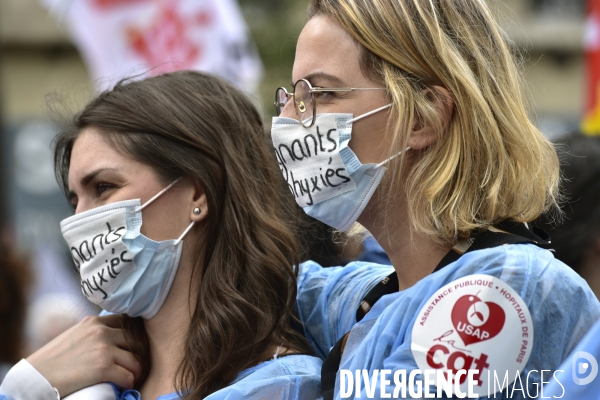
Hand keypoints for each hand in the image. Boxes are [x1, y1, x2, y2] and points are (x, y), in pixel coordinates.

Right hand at [26, 314, 141, 396]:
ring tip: (131, 377)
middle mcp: (100, 331)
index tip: (134, 348)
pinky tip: (123, 385)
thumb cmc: (53, 360)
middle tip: (136, 366)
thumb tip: (114, 337)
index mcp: (93, 322)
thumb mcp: (75, 336)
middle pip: (136, 341)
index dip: (134, 336)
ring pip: (136, 359)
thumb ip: (94, 333)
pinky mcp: (103, 367)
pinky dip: (128, 383)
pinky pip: (128, 376)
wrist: (35, 378)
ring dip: (136, 371)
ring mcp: (103, 348)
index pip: (127, 322)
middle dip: (139, 355)